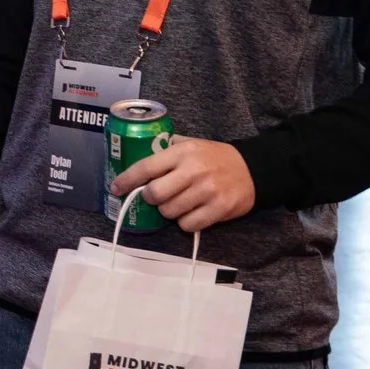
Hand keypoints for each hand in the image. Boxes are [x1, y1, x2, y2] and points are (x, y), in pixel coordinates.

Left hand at [111, 137, 254, 231]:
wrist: (254, 169)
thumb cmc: (215, 157)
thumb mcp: (191, 144)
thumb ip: (166, 150)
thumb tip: (134, 156)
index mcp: (182, 152)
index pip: (146, 167)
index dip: (127, 180)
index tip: (115, 188)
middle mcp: (194, 170)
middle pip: (155, 194)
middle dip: (151, 199)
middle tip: (157, 197)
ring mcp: (208, 190)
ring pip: (170, 212)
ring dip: (169, 211)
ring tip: (179, 203)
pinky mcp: (220, 208)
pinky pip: (189, 224)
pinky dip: (185, 223)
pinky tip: (192, 213)